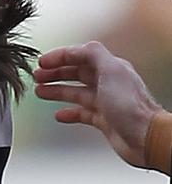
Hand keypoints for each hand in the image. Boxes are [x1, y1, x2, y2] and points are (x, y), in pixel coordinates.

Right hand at [35, 41, 162, 167]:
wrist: (145, 136)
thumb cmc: (130, 106)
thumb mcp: (111, 70)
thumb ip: (94, 54)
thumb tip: (79, 47)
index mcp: (110, 68)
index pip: (80, 56)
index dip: (59, 57)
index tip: (42, 62)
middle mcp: (107, 83)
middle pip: (76, 73)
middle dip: (55, 73)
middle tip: (37, 76)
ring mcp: (105, 102)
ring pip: (75, 92)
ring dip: (57, 90)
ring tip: (40, 91)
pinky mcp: (104, 120)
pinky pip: (81, 113)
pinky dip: (68, 113)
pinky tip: (58, 115)